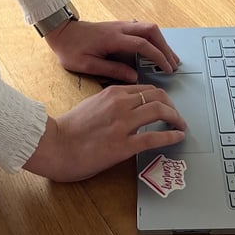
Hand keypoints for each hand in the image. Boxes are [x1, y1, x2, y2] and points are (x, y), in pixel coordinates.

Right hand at [23, 84, 186, 180]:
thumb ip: (111, 103)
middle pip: (158, 96)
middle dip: (172, 106)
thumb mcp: (92, 104)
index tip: (166, 105)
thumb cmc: (69, 128)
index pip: (146, 89)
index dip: (161, 97)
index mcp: (112, 93)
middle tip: (177, 116)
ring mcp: (122, 124)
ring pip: (159, 111)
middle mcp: (120, 103)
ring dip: (176, 118)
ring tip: (181, 126)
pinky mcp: (123, 145)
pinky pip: (154, 137)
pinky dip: (171, 136)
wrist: (54, 144)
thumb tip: (128, 107)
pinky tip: (178, 137)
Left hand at [44, 19, 179, 81]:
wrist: (60, 32)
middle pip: (151, 31)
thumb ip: (111, 70)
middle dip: (165, 46)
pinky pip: (141, 28)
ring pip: (147, 27)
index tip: (167, 68)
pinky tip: (155, 47)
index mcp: (113, 39)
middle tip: (173, 63)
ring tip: (169, 57)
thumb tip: (133, 76)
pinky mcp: (118, 26)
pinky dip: (152, 37)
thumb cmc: (70, 50)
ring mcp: (119, 25)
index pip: (143, 44)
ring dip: (161, 41)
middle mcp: (119, 28)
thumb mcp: (87, 65)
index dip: (158, 56)